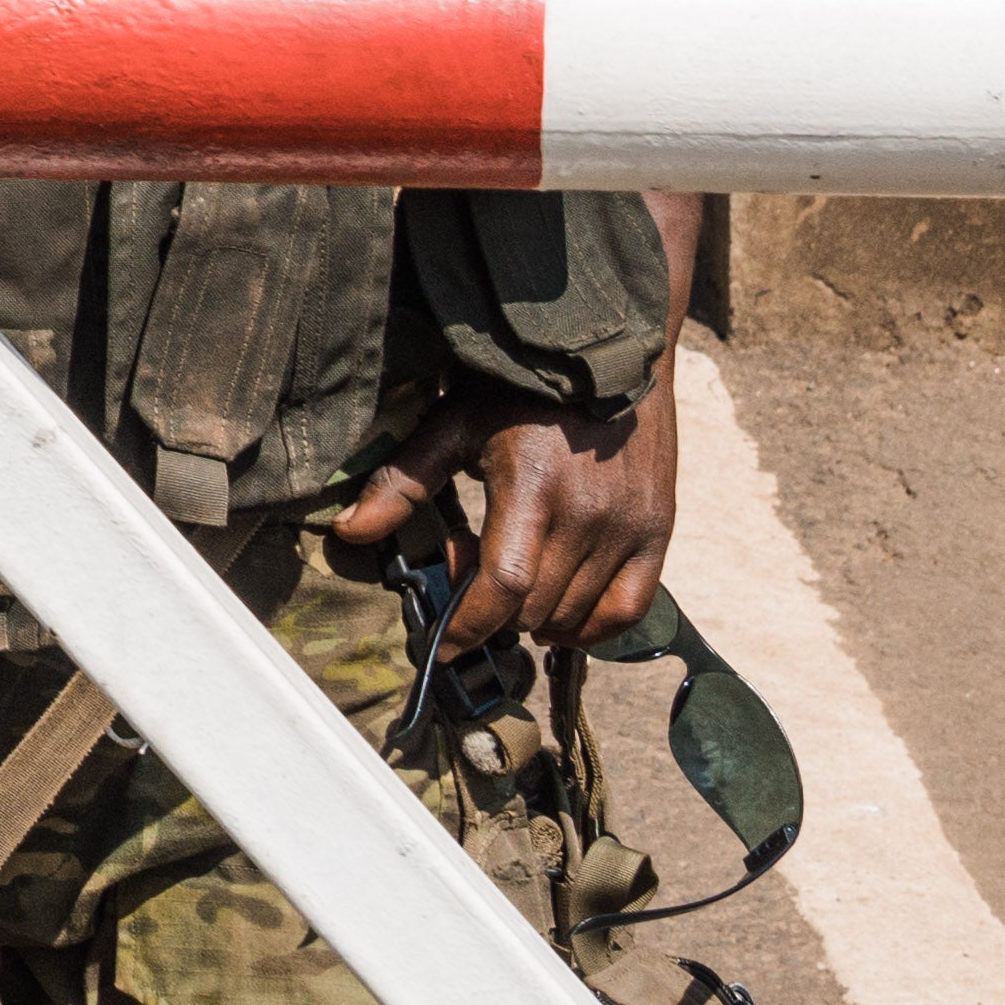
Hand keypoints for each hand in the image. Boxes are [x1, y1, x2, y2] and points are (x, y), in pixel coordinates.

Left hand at [325, 373, 682, 648]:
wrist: (604, 356)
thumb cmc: (518, 392)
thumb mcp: (453, 426)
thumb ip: (403, 482)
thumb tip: (347, 531)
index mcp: (533, 487)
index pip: (504, 583)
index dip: (470, 625)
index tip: (443, 648)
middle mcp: (588, 514)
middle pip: (536, 606)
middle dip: (493, 614)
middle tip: (471, 583)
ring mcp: (629, 526)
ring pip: (577, 614)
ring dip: (536, 620)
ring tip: (512, 586)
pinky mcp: (657, 531)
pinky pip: (629, 609)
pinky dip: (592, 629)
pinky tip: (561, 618)